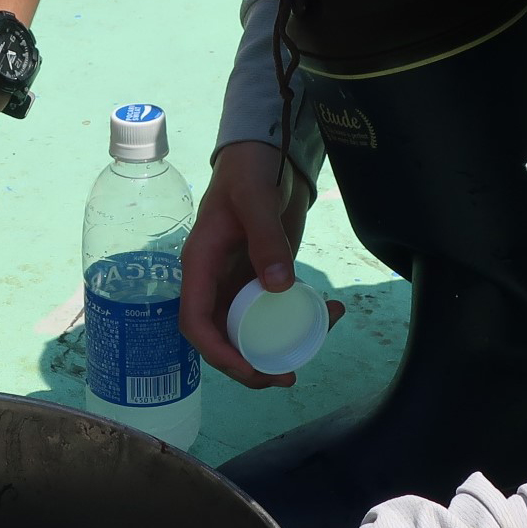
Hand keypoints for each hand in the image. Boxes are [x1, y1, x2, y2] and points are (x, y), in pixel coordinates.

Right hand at [180, 140, 341, 387]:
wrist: (266, 150)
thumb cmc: (249, 169)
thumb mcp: (255, 198)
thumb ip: (265, 238)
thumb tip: (279, 286)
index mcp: (201, 265)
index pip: (195, 321)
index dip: (217, 352)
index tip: (248, 368)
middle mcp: (216, 279)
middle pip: (221, 336)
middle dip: (249, 364)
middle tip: (284, 377)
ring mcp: (240, 280)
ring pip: (250, 328)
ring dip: (278, 344)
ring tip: (313, 349)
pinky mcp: (263, 275)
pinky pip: (276, 307)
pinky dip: (301, 316)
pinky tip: (331, 311)